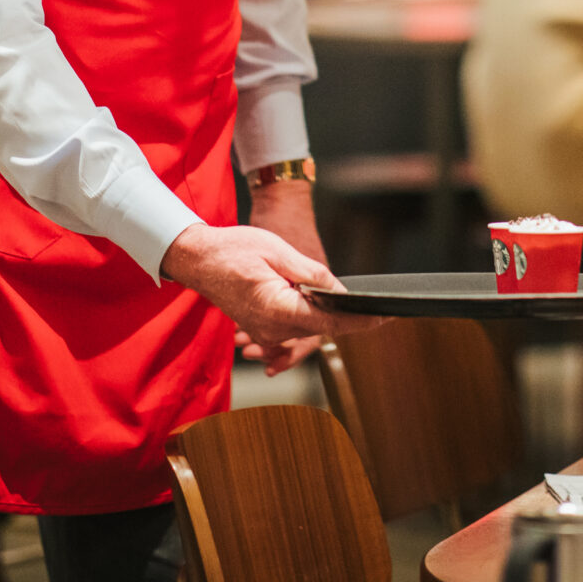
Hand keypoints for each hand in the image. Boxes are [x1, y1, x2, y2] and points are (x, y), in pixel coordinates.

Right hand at [160, 221, 373, 375]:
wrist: (197, 258)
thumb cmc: (233, 249)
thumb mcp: (278, 252)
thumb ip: (312, 273)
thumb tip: (339, 289)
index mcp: (278, 310)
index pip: (329, 322)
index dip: (360, 321)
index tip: (385, 317)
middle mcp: (271, 328)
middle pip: (321, 328)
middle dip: (346, 316)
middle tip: (375, 305)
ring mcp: (265, 331)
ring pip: (308, 328)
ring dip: (324, 313)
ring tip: (336, 294)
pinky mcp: (261, 327)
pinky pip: (292, 326)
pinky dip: (307, 314)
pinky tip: (311, 296)